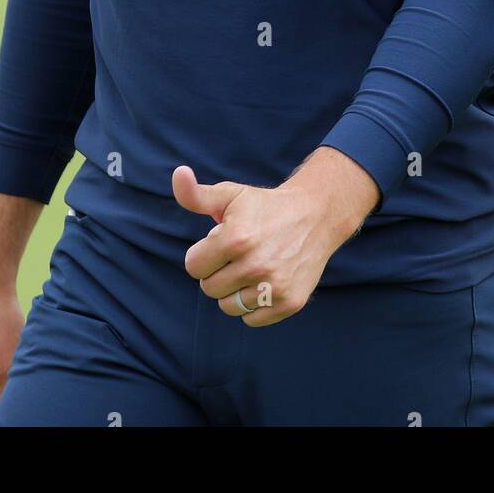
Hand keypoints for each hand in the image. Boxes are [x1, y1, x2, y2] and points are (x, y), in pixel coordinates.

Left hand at [172, 152, 376, 327]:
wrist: (315, 215)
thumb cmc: (265, 206)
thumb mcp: (230, 194)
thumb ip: (195, 193)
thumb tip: (178, 173)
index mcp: (236, 238)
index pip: (193, 266)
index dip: (203, 254)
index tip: (220, 243)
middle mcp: (255, 265)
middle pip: (209, 288)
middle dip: (217, 271)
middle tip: (237, 255)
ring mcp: (274, 286)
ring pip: (229, 307)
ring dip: (234, 290)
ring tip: (250, 268)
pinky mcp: (290, 302)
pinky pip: (252, 319)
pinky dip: (254, 305)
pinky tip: (264, 282)